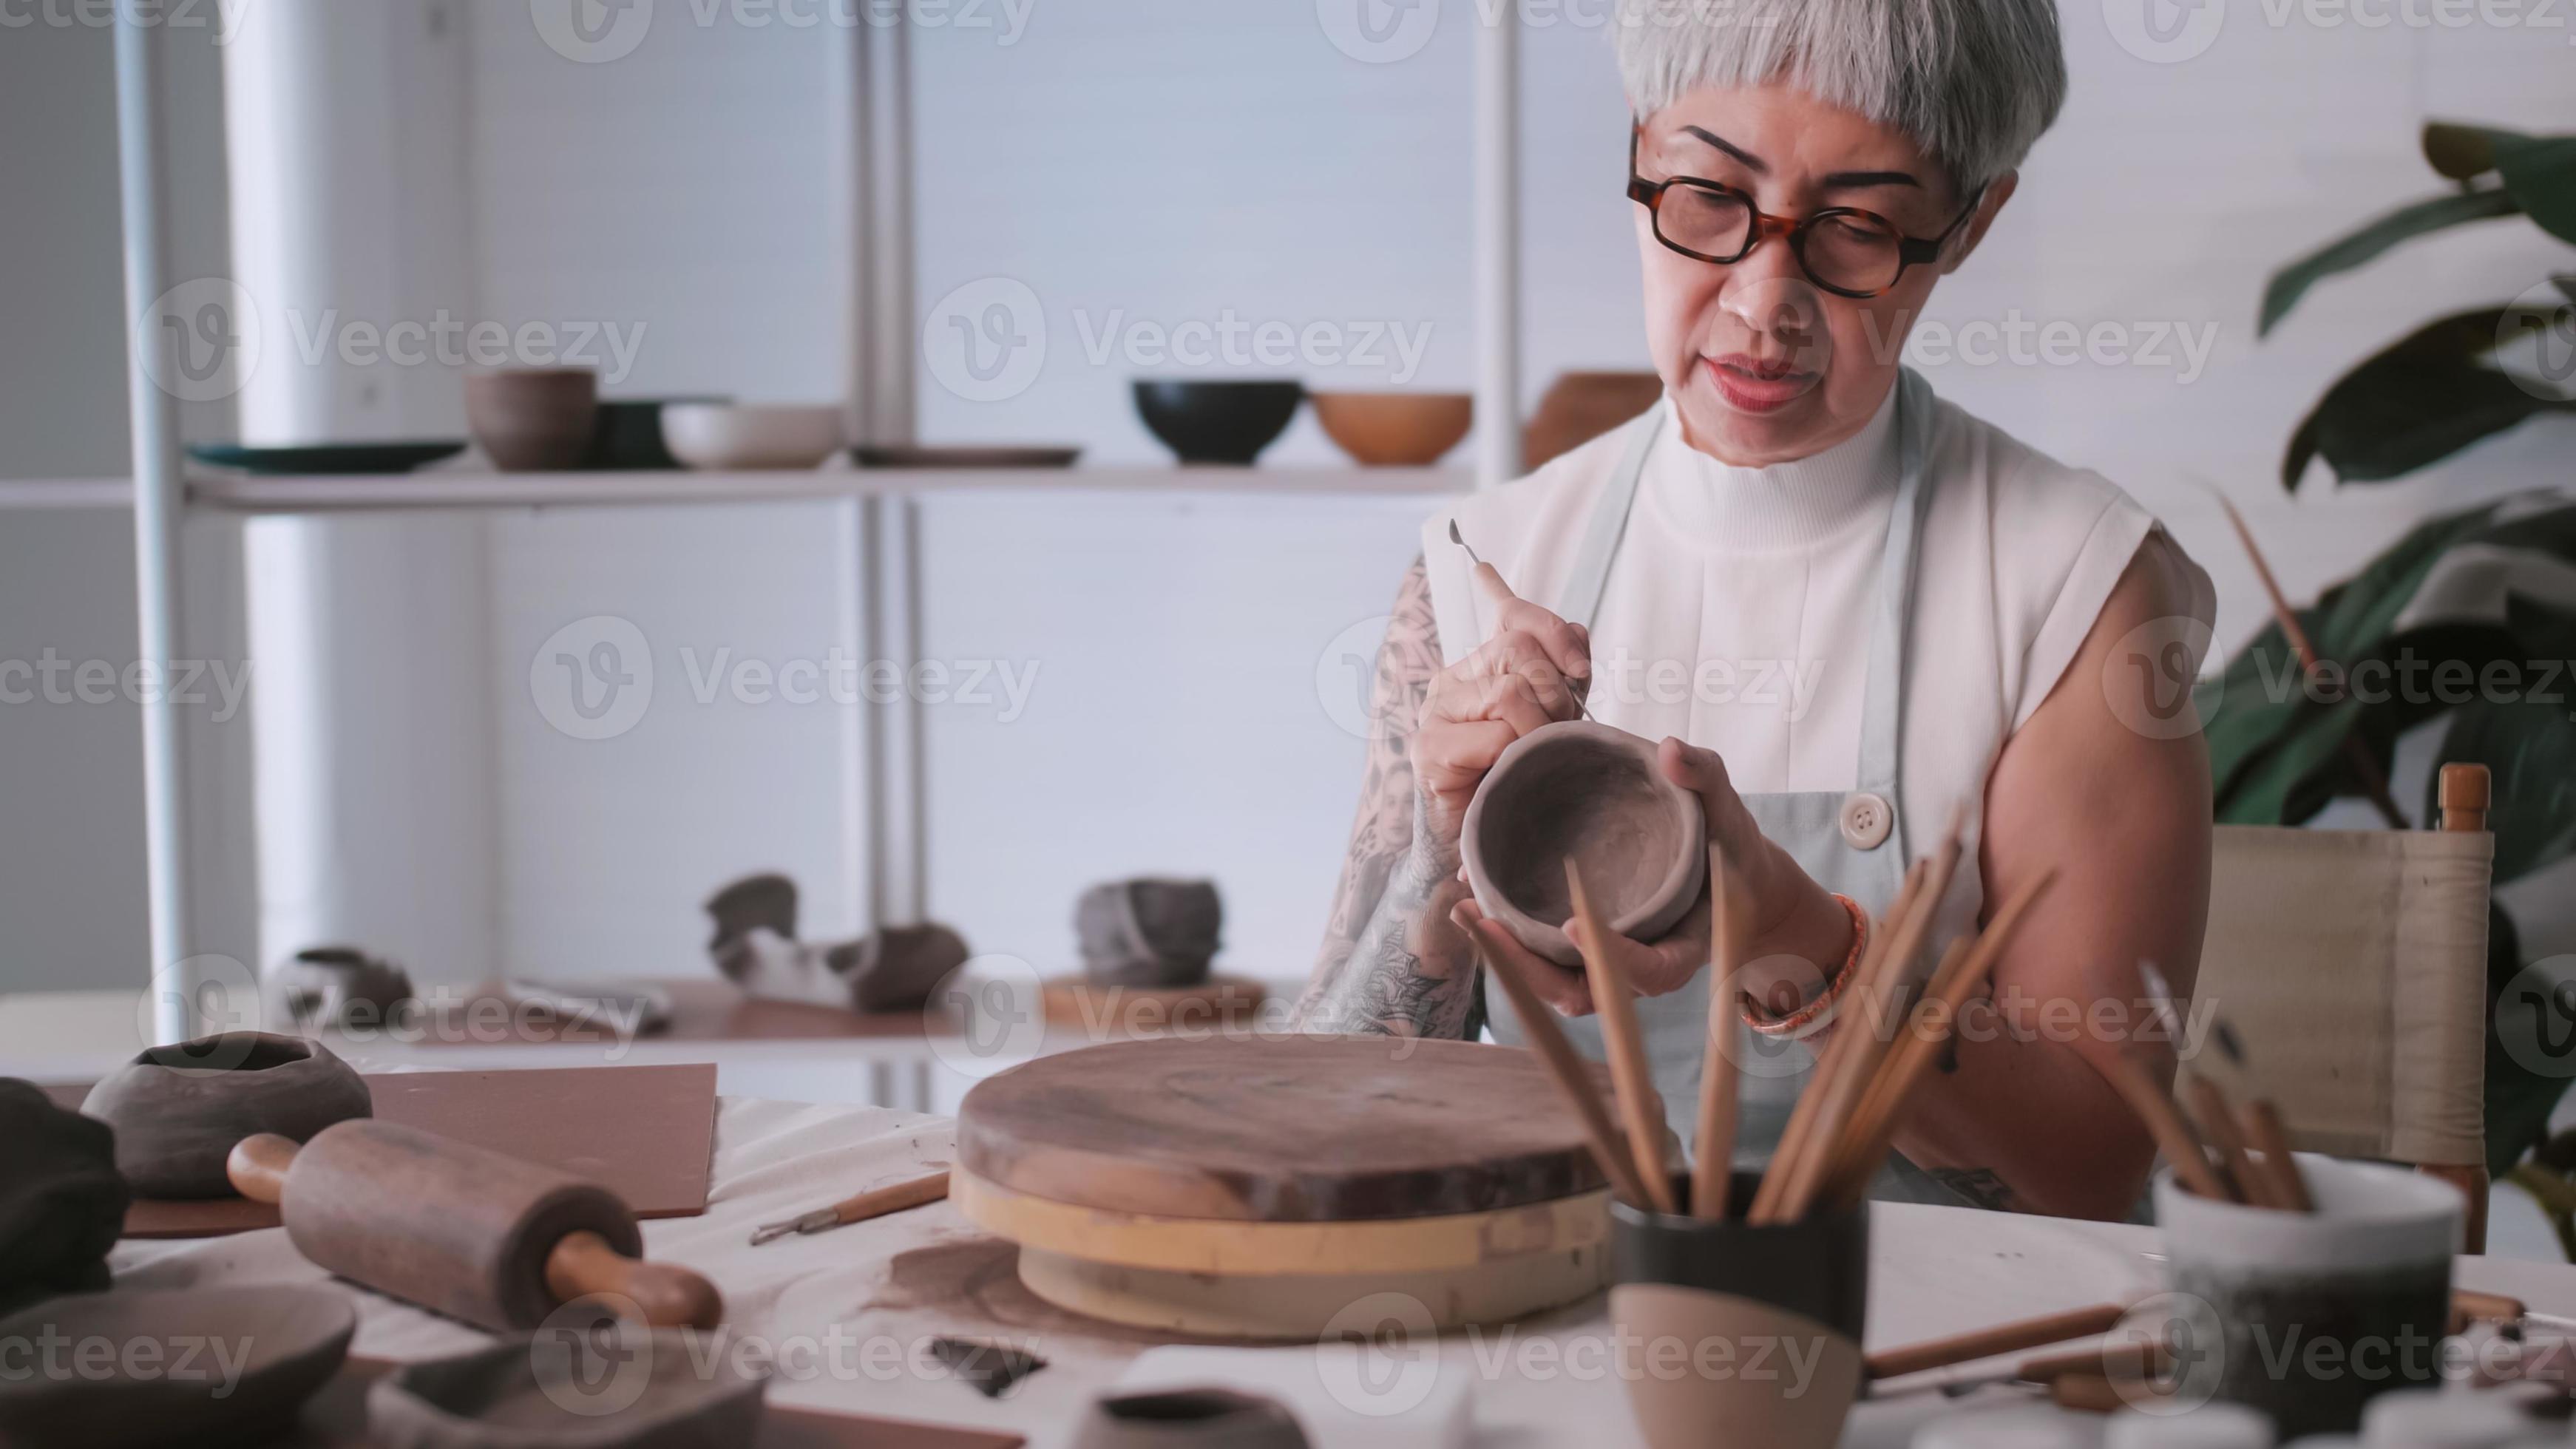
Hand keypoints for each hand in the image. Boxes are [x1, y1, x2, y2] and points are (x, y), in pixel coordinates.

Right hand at [1409, 564, 1591, 850]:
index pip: (1514, 616)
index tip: (1580, 669)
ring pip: (1509, 692)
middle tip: (1556, 732)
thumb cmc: (1518, 776)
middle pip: (1518, 648)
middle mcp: (1453, 679)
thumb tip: (1580, 631)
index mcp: (1480, 666)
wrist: (1481, 839)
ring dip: (1538, 730)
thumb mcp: (1551, 718)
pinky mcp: (1429, 747)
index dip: (1555, 632)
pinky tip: (1506, 773)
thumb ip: (1564, 675)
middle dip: (1554, 692)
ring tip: (1531, 757)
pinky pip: (1495, 735)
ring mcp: (1436, 712)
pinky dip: (1513, 756)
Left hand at [1456, 737, 1858, 1017]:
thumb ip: (1703, 776)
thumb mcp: (1725, 807)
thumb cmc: (1725, 843)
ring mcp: (1609, 968)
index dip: (1615, 954)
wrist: (1722, 874)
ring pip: (1554, 985)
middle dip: (1532, 969)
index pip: (1656, 970)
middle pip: (1587, 992)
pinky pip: (1543, 962)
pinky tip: (1472, 901)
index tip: (1572, 924)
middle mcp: (1641, 968)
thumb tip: (1669, 749)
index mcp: (1685, 945)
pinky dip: (1508, 941)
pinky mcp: (1582, 955)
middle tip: (1485, 923)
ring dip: (1507, 958)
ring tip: (1464, 911)